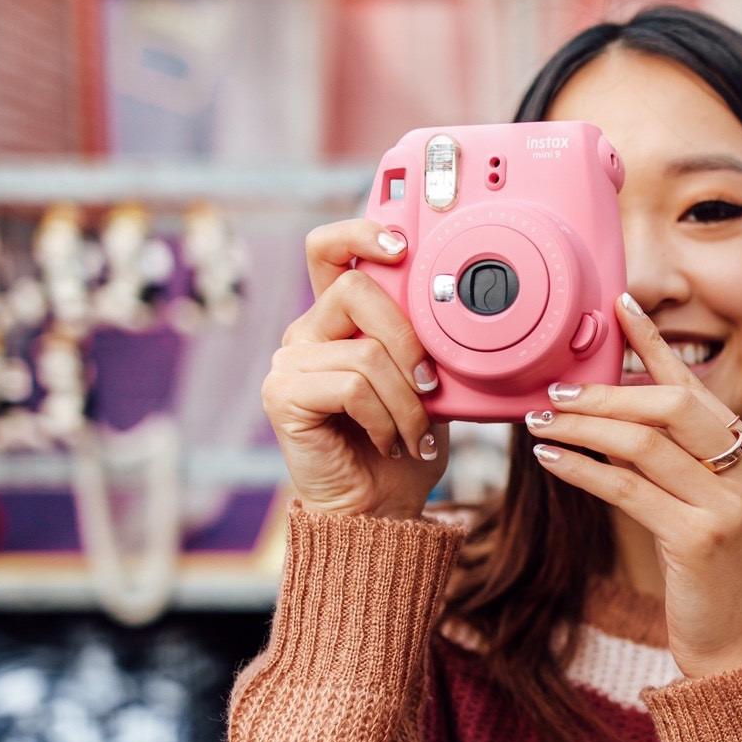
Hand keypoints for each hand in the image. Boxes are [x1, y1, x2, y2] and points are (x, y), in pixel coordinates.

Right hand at [261, 221, 447, 519]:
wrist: (380, 511)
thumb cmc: (405, 448)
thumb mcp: (430, 386)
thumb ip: (428, 343)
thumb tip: (460, 310)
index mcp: (337, 320)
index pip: (330, 250)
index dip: (360, 230)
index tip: (402, 243)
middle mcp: (305, 333)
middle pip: (356, 289)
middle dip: (409, 338)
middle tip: (431, 386)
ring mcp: (288, 362)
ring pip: (366, 352)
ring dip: (407, 400)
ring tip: (415, 434)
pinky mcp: (281, 395)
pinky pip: (351, 385)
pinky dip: (385, 418)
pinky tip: (390, 443)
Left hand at [526, 294, 741, 679]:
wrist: (735, 647)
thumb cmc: (711, 577)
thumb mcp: (707, 506)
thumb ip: (678, 460)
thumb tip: (614, 410)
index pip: (696, 387)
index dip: (654, 344)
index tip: (619, 306)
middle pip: (669, 405)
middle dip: (605, 392)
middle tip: (556, 391)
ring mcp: (731, 504)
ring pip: (643, 443)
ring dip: (583, 427)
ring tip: (540, 422)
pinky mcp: (700, 538)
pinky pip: (628, 488)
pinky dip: (583, 470)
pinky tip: (551, 461)